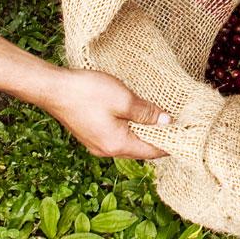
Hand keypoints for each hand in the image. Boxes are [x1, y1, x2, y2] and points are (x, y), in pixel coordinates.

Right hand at [43, 69, 169, 158]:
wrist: (52, 88)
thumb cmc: (87, 92)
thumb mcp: (123, 99)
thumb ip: (145, 112)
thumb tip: (166, 121)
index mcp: (117, 145)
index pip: (152, 151)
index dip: (171, 143)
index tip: (187, 134)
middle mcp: (106, 150)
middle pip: (140, 149)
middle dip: (158, 137)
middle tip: (176, 122)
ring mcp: (95, 143)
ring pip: (127, 141)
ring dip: (142, 130)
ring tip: (157, 116)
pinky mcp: (89, 133)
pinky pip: (115, 135)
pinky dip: (128, 127)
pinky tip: (133, 114)